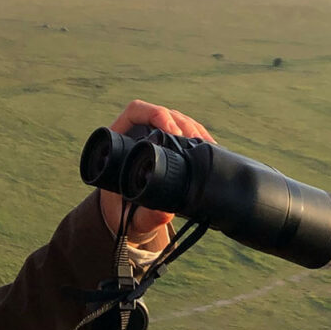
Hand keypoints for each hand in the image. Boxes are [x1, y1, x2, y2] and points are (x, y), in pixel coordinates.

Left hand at [99, 100, 214, 248]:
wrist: (129, 218)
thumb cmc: (123, 214)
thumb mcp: (131, 218)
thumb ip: (145, 217)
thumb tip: (166, 213)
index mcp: (119, 142)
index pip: (135, 111)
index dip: (154, 113)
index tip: (171, 131)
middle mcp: (137, 134)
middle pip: (162, 113)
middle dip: (182, 123)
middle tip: (195, 140)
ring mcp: (154, 137)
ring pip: (177, 120)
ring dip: (194, 128)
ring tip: (207, 144)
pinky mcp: (169, 145)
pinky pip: (185, 132)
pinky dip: (199, 136)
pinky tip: (211, 146)